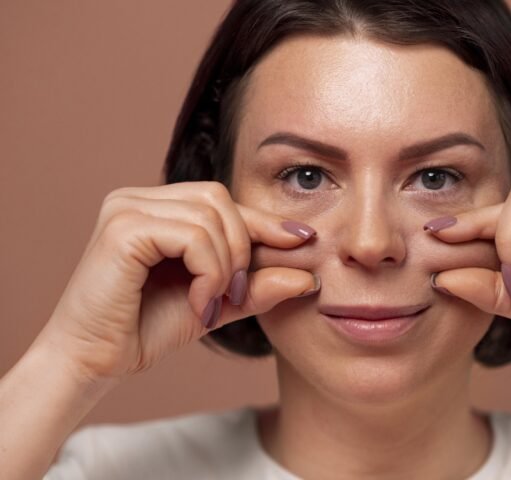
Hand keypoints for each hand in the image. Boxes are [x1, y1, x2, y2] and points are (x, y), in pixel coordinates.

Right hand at [36, 181, 318, 383]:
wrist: (96, 361)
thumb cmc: (145, 329)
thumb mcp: (215, 303)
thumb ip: (256, 286)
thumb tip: (309, 276)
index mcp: (156, 207)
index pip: (223, 201)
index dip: (265, 221)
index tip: (303, 239)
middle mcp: (138, 199)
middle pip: (221, 199)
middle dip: (244, 247)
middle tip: (236, 294)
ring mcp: (127, 208)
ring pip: (211, 217)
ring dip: (226, 266)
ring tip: (211, 303)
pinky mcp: (123, 228)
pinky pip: (193, 236)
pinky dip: (208, 271)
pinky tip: (197, 302)